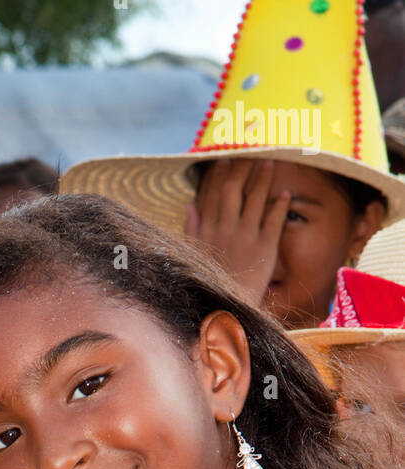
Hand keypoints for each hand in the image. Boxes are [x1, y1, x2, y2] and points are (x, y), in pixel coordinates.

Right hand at [184, 158, 290, 305]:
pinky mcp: (265, 247)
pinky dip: (280, 205)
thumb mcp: (193, 255)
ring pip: (256, 199)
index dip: (220, 175)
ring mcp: (247, 236)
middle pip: (235, 189)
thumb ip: (192, 229)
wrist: (224, 309)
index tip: (225, 160)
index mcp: (208, 230)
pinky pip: (274, 220)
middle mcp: (227, 228)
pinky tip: (285, 194)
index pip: (214, 194)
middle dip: (243, 169)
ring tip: (270, 163)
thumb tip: (190, 206)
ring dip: (263, 179)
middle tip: (251, 153)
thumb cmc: (209, 283)